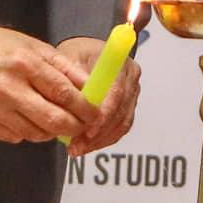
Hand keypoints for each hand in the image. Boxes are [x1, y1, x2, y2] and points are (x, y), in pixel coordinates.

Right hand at [0, 24, 94, 145]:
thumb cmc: (2, 47)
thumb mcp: (37, 47)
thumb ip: (66, 68)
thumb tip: (90, 88)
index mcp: (24, 64)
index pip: (63, 93)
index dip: (84, 108)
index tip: (95, 113)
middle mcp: (8, 87)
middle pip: (52, 119)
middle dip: (75, 126)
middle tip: (84, 124)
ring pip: (36, 133)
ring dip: (54, 131)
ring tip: (59, 119)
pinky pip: (17, 137)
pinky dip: (32, 132)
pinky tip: (33, 119)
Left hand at [55, 35, 142, 158]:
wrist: (87, 54)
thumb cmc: (78, 54)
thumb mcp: (70, 57)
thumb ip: (72, 76)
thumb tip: (70, 98)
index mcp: (120, 63)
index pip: (117, 92)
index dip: (105, 113)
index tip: (89, 129)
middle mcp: (131, 78)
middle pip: (121, 111)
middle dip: (99, 132)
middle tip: (78, 144)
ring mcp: (132, 93)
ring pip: (122, 123)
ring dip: (100, 139)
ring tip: (78, 148)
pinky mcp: (128, 107)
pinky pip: (120, 128)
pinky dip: (104, 139)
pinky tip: (87, 145)